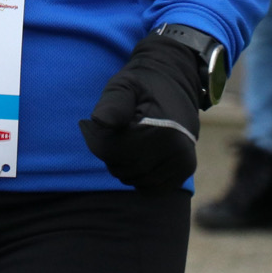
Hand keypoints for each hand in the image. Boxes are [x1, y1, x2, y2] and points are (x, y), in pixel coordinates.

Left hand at [78, 34, 203, 187]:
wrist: (175, 84)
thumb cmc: (143, 85)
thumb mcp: (124, 86)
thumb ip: (112, 103)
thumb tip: (98, 121)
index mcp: (163, 130)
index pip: (112, 150)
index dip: (94, 137)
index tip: (88, 123)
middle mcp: (177, 152)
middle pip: (122, 167)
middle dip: (109, 150)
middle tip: (114, 128)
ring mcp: (182, 166)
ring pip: (133, 179)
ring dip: (122, 163)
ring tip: (128, 138)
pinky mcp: (183, 174)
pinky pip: (149, 188)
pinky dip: (137, 175)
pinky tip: (139, 153)